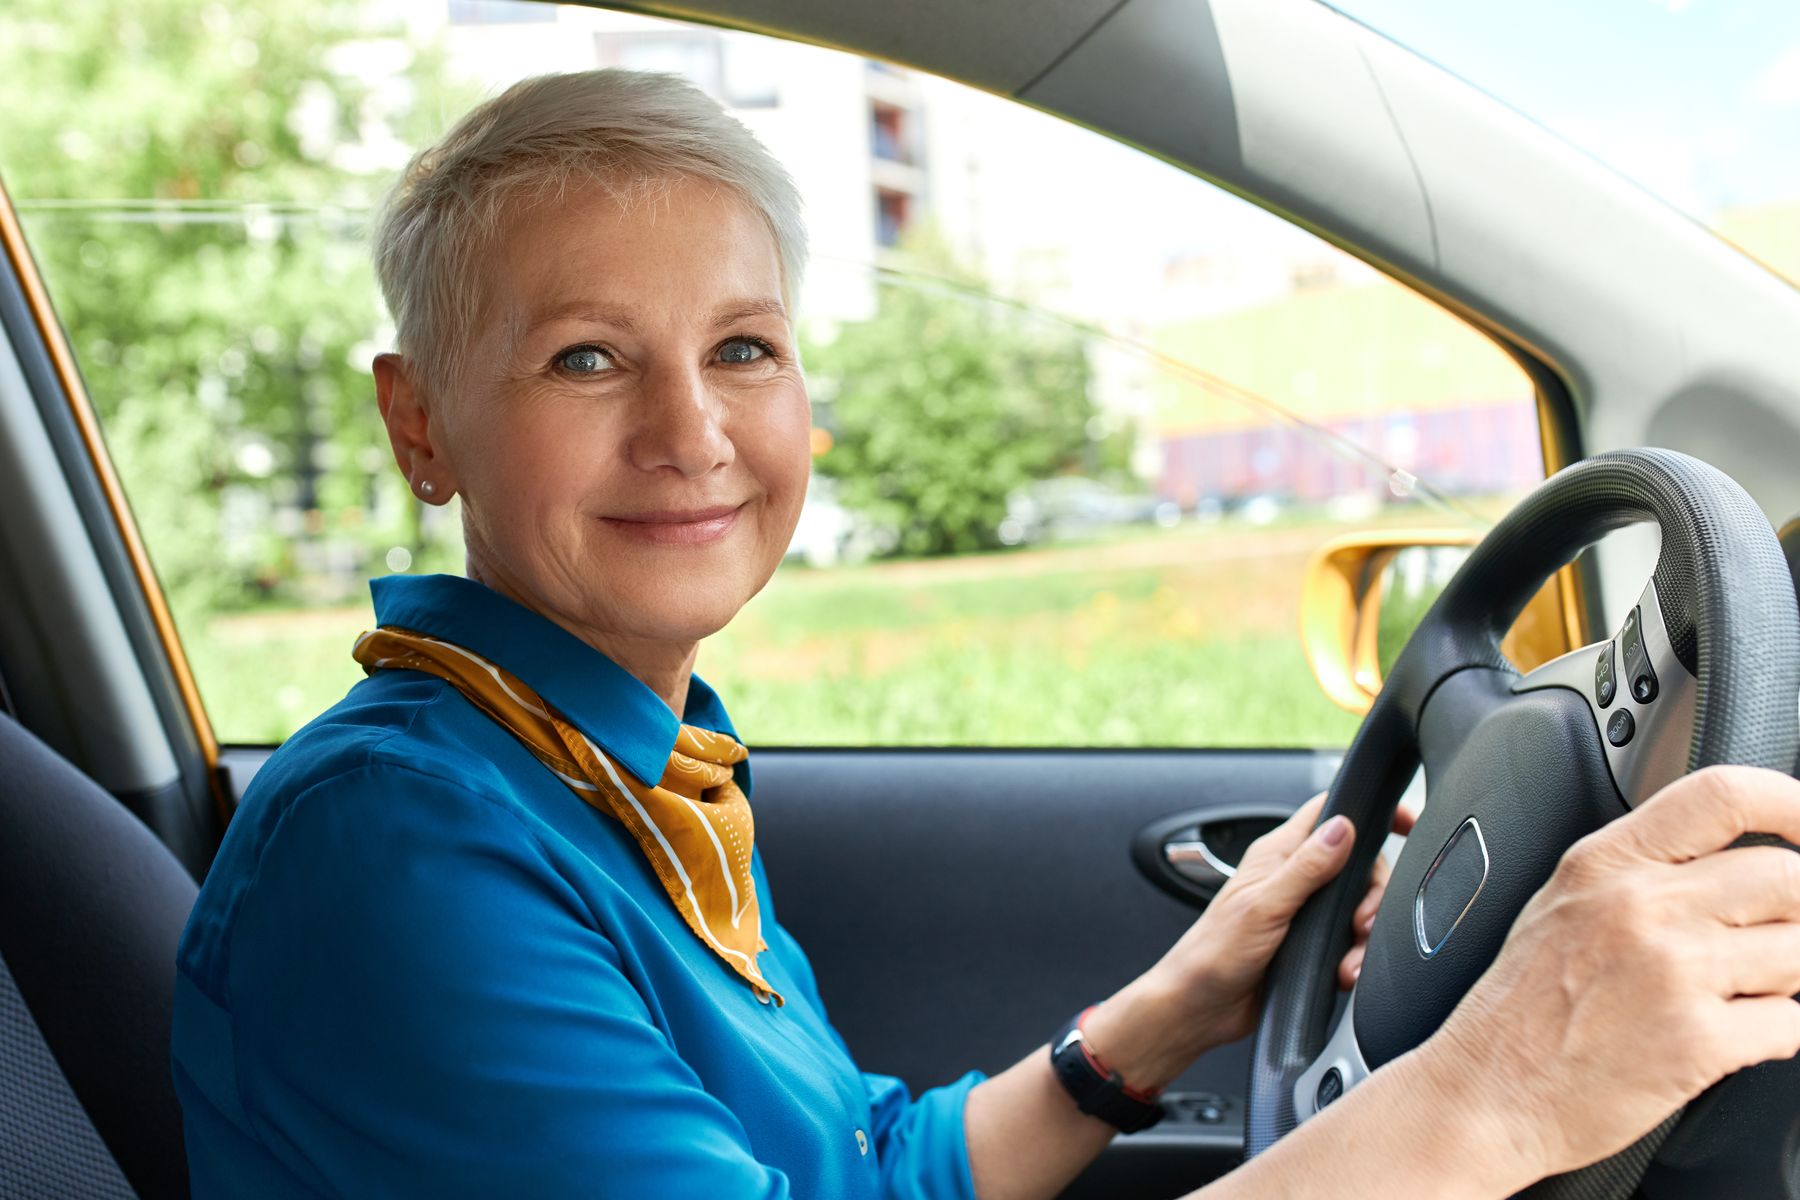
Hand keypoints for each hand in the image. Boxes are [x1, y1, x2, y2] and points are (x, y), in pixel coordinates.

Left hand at [1166, 791, 1413, 1044]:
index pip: (1329, 812)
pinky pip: (1350, 942)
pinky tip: (1345, 974)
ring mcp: (1304, 913)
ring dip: (1364, 934)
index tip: (1407, 820)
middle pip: (1359, 864)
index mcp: (1278, 854)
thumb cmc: (1214, 953)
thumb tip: (1343, 828)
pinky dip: (1355, 958)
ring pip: (1358, 906)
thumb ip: (1306, 868)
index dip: (1368, 811)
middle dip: (1373, 893)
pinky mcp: (1311, 946)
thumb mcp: (1264, 906)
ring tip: (1350, 959)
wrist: (1200, 1009)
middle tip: (1361, 922)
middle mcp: (1294, 879)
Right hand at [1418, 766, 1799, 1184]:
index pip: (1722, 795)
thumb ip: (1639, 869)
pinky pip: (1792, 1023)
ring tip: (1738, 994)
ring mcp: (1673, 972)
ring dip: (1786, 977)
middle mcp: (1640, 906)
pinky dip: (1777, 1032)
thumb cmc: (1520, 1008)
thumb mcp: (1562, 903)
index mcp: (1603, 862)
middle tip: (1777, 934)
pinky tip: (1732, 1036)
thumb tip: (1731, 858)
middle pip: (1787, 875)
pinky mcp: (1699, 1042)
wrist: (1487, 1092)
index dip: (1791, 802)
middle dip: (1799, 910)